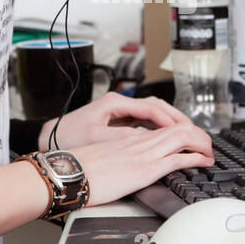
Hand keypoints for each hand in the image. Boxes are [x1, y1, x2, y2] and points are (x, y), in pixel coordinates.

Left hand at [38, 91, 195, 150]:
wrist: (49, 138)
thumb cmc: (68, 138)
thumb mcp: (98, 139)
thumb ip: (125, 138)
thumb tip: (148, 140)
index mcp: (116, 104)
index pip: (153, 109)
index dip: (172, 122)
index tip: (187, 132)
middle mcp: (119, 103)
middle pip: (157, 107)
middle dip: (177, 120)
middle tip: (195, 133)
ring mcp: (119, 111)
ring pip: (153, 113)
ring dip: (170, 123)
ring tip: (186, 135)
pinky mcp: (117, 120)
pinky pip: (145, 121)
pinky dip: (159, 128)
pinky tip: (167, 138)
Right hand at [66, 123, 215, 207]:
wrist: (68, 173)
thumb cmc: (79, 170)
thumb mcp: (102, 159)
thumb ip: (117, 158)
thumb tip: (125, 167)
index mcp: (128, 138)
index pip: (162, 127)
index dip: (182, 131)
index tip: (191, 140)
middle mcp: (139, 141)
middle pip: (178, 127)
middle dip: (198, 135)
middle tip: (207, 145)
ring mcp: (144, 153)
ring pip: (183, 136)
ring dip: (202, 143)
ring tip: (210, 152)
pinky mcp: (146, 168)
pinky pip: (178, 157)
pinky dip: (196, 157)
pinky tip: (205, 161)